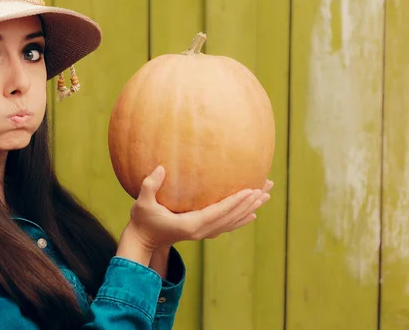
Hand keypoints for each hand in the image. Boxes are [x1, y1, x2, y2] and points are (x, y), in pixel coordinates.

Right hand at [124, 166, 270, 251]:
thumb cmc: (141, 221)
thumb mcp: (142, 203)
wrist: (142, 241)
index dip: (236, 201)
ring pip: (232, 222)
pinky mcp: (201, 232)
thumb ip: (149, 185)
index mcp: (190, 225)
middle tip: (266, 187)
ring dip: (249, 209)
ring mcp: (202, 234)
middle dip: (250, 202)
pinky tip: (252, 214)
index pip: (219, 212)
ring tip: (265, 196)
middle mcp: (200, 231)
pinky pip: (226, 226)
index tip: (251, 190)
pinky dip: (240, 219)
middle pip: (231, 217)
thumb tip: (160, 168)